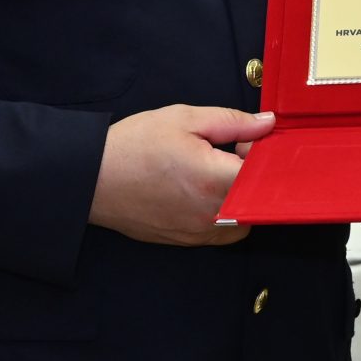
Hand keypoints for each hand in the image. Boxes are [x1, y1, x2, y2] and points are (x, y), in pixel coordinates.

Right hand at [90, 105, 269, 246]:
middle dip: (252, 175)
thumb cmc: (134, 146)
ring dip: (240, 197)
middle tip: (227, 154)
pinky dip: (223, 213)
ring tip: (211, 174)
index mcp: (214, 179)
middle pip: (259, 199)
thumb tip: (267, 124)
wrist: (93, 179)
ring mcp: (199, 232)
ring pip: (244, 218)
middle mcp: (211, 213)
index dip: (262, 154)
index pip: (266, 174)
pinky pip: (222, 232)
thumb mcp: (184, 119)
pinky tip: (199, 192)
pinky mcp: (187, 241)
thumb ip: (232, 122)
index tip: (245, 141)